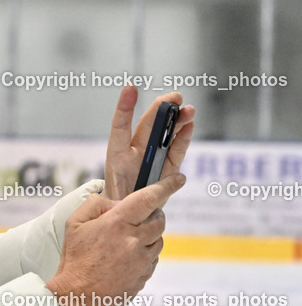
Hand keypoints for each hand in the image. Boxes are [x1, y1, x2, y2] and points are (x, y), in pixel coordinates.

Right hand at [47, 171, 186, 305]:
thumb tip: (117, 203)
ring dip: (147, 237)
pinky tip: (123, 261)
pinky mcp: (145, 277)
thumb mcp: (74, 223)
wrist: (76, 297)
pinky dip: (143, 256)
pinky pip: (152, 260)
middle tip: (136, 219)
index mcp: (117, 223)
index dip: (167, 186)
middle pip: (159, 220)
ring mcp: (142, 261)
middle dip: (152, 215)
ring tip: (124, 244)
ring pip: (158, 241)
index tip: (179, 179)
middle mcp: (134, 241)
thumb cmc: (74, 259)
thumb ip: (96, 204)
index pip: (149, 198)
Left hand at [104, 85, 195, 200]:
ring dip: (177, 122)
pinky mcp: (168, 167)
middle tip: (175, 97)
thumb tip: (161, 182)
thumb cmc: (118, 205)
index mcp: (117, 157)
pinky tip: (189, 125)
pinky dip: (183, 137)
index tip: (130, 87)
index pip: (120, 127)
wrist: (129, 218)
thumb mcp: (120, 199)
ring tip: (188, 110)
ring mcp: (152, 158)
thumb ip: (136, 191)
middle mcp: (135, 153)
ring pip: (165, 136)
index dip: (124, 108)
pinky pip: (176, 149)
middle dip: (161, 110)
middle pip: (148, 126)